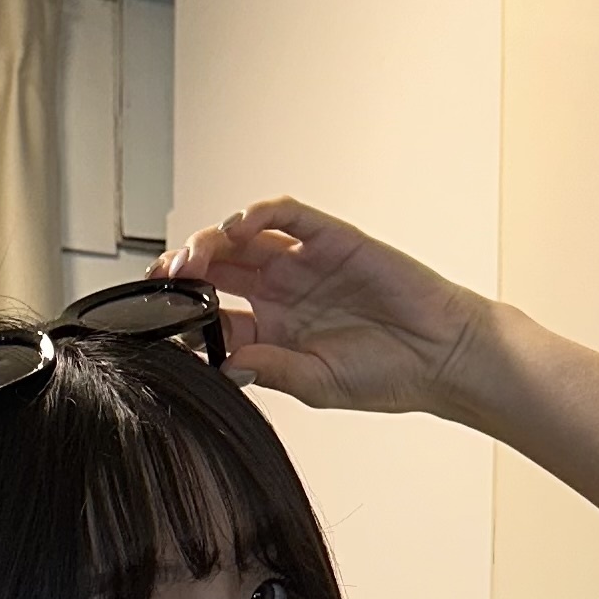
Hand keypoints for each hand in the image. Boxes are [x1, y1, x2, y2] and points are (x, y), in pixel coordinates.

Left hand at [158, 196, 493, 414]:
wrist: (441, 356)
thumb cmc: (387, 375)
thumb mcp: (316, 385)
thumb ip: (269, 370)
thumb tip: (221, 364)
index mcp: (272, 334)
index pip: (212, 317)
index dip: (182, 314)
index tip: (157, 319)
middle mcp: (282, 294)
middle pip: (218, 270)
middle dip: (186, 270)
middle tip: (165, 279)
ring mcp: (304, 263)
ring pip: (242, 239)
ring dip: (211, 241)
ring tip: (194, 256)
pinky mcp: (330, 238)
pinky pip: (287, 215)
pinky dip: (258, 213)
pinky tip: (237, 228)